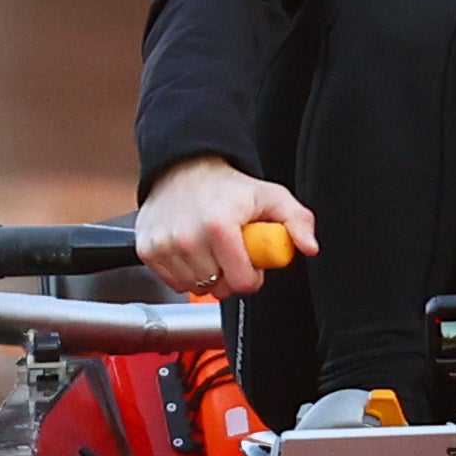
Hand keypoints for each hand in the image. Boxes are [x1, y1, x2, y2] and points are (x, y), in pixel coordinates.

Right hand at [132, 157, 312, 297]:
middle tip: (229, 249)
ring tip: (210, 247)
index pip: (241, 282)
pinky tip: (191, 250)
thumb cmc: (228, 187)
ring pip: (194, 287)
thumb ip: (297, 221)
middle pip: (217, 288)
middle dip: (228, 274)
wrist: (183, 168)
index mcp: (220, 224)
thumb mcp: (271, 196)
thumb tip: (308, 246)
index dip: (251, 276)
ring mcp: (164, 244)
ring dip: (206, 274)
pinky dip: (184, 272)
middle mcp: (187, 236)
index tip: (250, 261)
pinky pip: (173, 283)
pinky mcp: (147, 249)